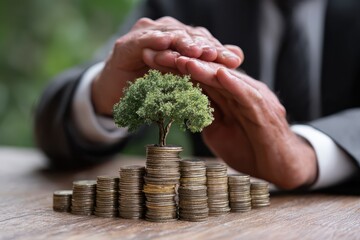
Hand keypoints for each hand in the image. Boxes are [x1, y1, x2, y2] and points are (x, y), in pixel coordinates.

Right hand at [91, 17, 242, 115]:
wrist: (117, 95)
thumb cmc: (153, 86)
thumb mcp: (183, 78)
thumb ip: (207, 66)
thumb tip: (238, 56)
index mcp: (179, 39)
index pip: (201, 41)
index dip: (217, 50)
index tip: (234, 61)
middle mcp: (163, 32)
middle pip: (187, 35)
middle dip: (204, 46)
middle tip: (218, 56)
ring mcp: (144, 35)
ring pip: (168, 35)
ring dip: (182, 42)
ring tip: (196, 51)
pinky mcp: (126, 44)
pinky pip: (143, 40)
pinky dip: (154, 41)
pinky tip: (165, 43)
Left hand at [174, 56, 316, 188]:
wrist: (280, 168)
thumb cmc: (250, 150)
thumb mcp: (219, 131)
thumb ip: (205, 115)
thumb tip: (184, 106)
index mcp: (231, 96)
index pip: (205, 79)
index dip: (183, 72)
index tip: (160, 66)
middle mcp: (243, 92)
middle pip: (214, 74)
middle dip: (190, 65)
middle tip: (167, 56)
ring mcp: (256, 99)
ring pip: (229, 80)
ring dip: (207, 70)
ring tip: (186, 61)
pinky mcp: (266, 111)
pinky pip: (249, 95)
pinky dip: (234, 84)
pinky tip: (220, 75)